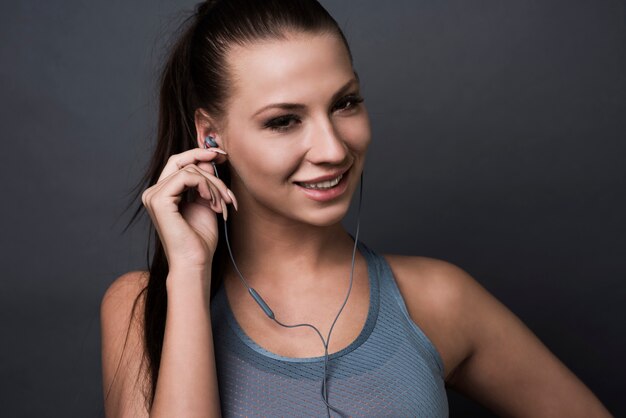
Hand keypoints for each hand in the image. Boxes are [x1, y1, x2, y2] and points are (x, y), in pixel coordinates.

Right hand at [141, 147, 236, 273]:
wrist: (195, 262)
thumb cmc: (200, 239)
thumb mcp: (206, 203)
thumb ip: (205, 182)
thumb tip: (207, 158)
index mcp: (162, 194)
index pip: (178, 163)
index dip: (198, 154)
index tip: (220, 155)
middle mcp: (153, 193)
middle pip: (181, 161)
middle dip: (205, 160)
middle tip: (224, 163)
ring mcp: (153, 196)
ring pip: (189, 170)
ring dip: (214, 185)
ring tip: (222, 204)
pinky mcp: (159, 200)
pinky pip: (186, 177)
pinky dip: (205, 186)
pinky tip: (212, 201)